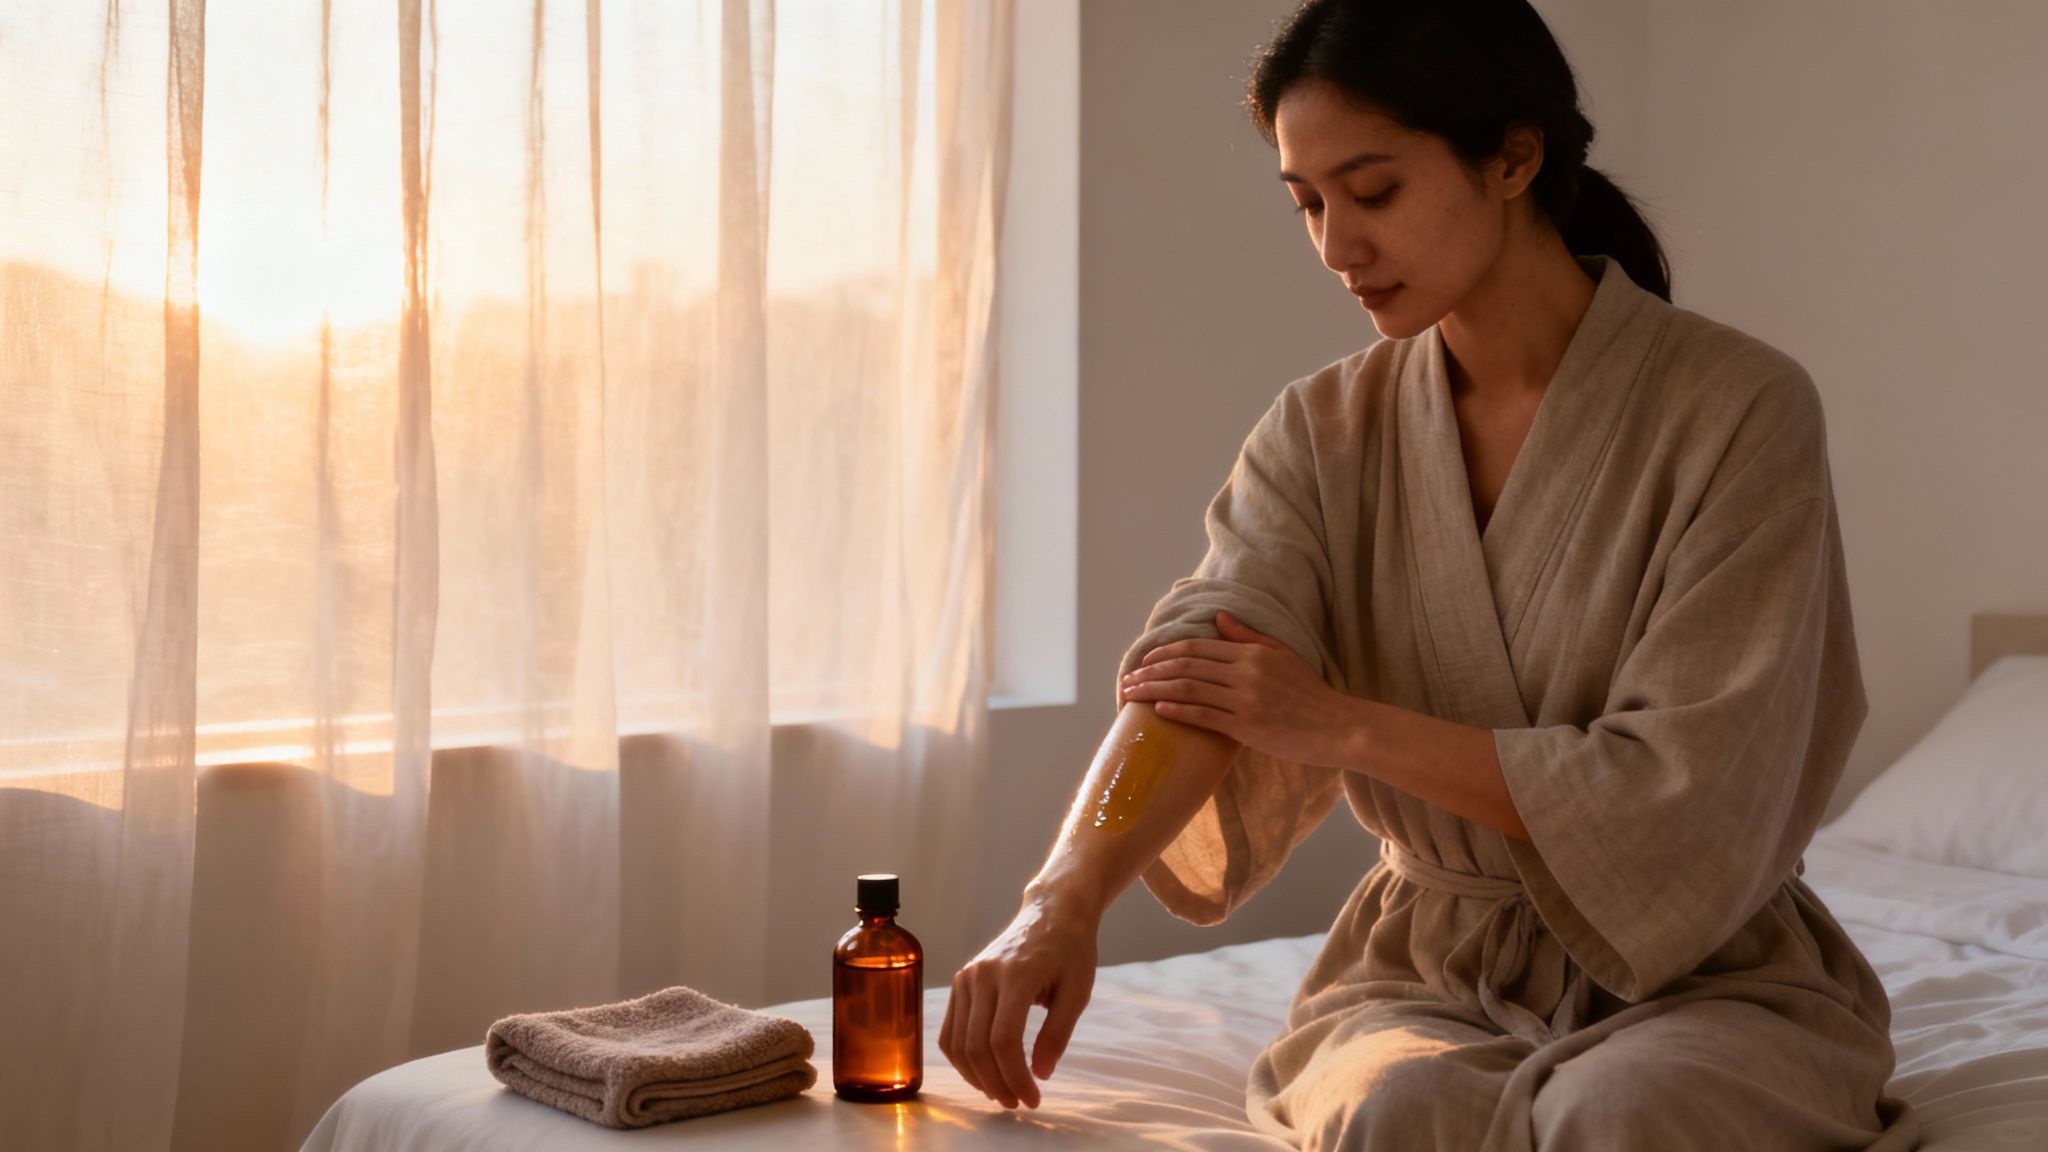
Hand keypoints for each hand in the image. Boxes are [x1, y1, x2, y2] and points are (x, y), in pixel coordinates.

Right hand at [937, 894, 1097, 1109]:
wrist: (1051, 912)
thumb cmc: (1071, 950)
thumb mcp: (1078, 991)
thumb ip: (1057, 1034)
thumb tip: (1039, 1075)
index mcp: (1015, 975)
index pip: (1003, 1040)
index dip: (1015, 1077)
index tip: (1033, 1099)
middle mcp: (982, 975)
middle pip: (977, 1046)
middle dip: (997, 1083)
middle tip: (1019, 1103)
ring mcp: (966, 977)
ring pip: (958, 1042)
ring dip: (976, 1077)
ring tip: (1003, 1093)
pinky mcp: (960, 981)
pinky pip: (951, 1030)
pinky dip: (962, 1058)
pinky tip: (984, 1073)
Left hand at [1117, 610, 1356, 766]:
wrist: (1338, 726)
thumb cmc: (1310, 694)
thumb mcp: (1282, 655)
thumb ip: (1248, 637)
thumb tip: (1219, 617)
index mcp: (1252, 653)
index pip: (1198, 647)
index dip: (1165, 653)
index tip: (1144, 661)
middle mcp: (1246, 672)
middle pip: (1186, 665)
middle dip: (1151, 671)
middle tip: (1127, 679)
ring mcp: (1246, 700)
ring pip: (1189, 689)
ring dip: (1155, 690)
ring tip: (1132, 695)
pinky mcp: (1247, 727)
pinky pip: (1204, 716)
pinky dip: (1178, 710)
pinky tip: (1159, 710)